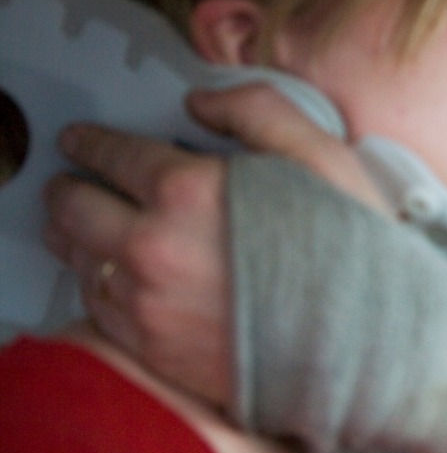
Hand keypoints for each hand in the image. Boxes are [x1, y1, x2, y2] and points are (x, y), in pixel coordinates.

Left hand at [42, 83, 385, 407]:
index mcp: (189, 192)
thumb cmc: (355, 252)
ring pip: (80, 262)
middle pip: (76, 208)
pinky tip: (111, 277)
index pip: (115, 154)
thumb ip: (259, 109)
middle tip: (69, 180)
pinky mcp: (156, 350)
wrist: (370, 345)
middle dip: (69, 187)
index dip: (92, 141)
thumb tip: (202, 101)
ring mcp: (149, 305)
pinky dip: (96, 286)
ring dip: (74, 237)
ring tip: (78, 227)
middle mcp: (155, 248)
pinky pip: (98, 312)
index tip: (82, 139)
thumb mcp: (323, 156)